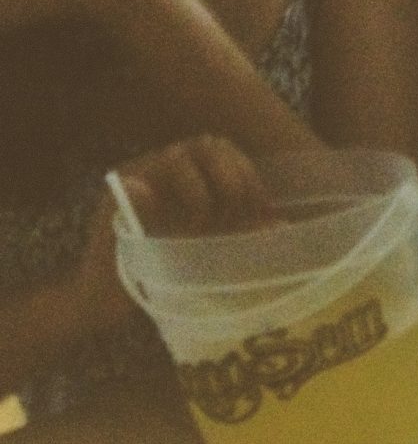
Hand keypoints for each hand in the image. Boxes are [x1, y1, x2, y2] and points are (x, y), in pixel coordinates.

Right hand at [79, 135, 270, 328]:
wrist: (108, 297)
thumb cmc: (168, 272)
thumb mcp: (215, 248)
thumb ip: (242, 232)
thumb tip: (282, 225)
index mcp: (190, 173)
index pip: (228, 153)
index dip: (251, 179)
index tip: (264, 214)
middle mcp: (162, 166)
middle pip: (209, 145)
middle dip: (232, 182)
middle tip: (233, 219)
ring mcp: (136, 176)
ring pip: (178, 157)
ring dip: (201, 196)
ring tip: (199, 230)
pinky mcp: (113, 195)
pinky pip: (142, 184)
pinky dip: (159, 206)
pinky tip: (174, 232)